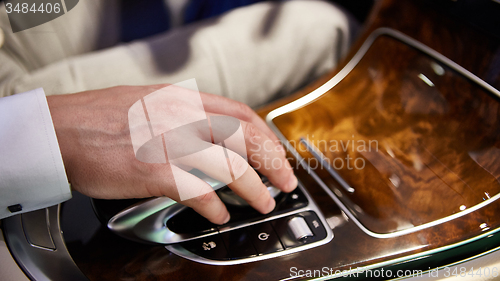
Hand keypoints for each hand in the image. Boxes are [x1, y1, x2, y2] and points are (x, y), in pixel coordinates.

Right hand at [47, 85, 296, 223]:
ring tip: (263, 203)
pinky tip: (220, 214)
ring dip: (254, 188)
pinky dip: (215, 206)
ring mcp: (169, 143)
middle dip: (273, 161)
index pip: (240, 113)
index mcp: (182, 99)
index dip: (266, 135)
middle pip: (245, 138)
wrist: (58, 131)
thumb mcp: (147, 101)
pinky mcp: (153, 171)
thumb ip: (180, 113)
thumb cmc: (97, 120)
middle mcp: (182, 117)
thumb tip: (207, 131)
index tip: (276, 152)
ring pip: (230, 166)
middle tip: (285, 181)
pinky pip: (198, 191)